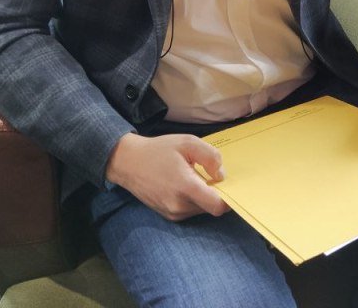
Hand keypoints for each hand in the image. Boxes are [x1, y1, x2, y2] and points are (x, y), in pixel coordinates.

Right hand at [105, 133, 229, 220]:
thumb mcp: (188, 143)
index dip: (228, 199)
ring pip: (201, 210)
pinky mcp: (167, 215)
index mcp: (185, 187)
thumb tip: (221, 176)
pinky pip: (189, 211)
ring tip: (192, 177)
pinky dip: (193, 200)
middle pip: (210, 207)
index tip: (229, 186)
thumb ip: (210, 157)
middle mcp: (179, 205)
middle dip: (215, 194)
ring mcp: (172, 213)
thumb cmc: (159, 150)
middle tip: (209, 176)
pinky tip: (184, 184)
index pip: (217, 206)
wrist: (128, 162)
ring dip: (203, 197)